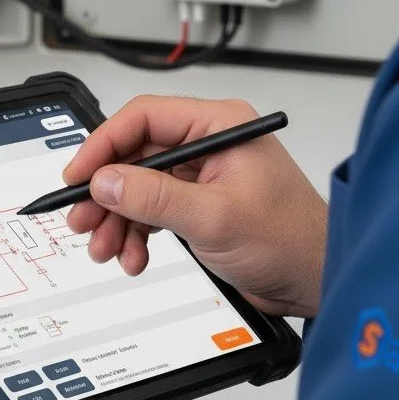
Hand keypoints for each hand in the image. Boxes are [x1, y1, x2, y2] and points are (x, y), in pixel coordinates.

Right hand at [65, 97, 327, 317]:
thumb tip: (107, 182)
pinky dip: (136, 233)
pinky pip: (151, 210)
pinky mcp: (198, 204)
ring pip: (138, 186)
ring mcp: (201, 175)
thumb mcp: (215, 217)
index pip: (143, 118)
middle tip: (83, 218)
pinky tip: (134, 255)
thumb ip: (155, 197)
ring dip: (118, 219)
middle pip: (134, 155)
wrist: (319, 281)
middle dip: (107, 192)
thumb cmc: (293, 239)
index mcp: (218, 126)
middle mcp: (207, 144)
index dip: (104, 145)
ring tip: (106, 247)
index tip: (79, 175)